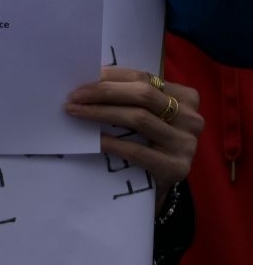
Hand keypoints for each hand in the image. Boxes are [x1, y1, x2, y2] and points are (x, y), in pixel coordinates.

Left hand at [66, 67, 202, 209]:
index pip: (142, 77)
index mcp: (185, 97)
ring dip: (101, 113)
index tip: (82, 79)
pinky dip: (113, 143)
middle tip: (74, 96)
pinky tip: (96, 140)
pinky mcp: (177, 168)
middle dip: (103, 92)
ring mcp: (186, 143)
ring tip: (76, 112)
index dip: (111, 77)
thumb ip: (130, 97)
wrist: (161, 187)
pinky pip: (138, 151)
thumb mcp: (147, 114)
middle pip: (141, 95)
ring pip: (138, 118)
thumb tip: (91, 78)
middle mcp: (190, 118)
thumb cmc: (150, 143)